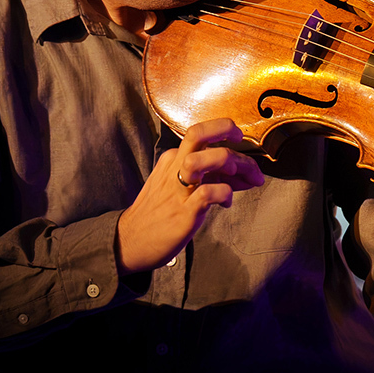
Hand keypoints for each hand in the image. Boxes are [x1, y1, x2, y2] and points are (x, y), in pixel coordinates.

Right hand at [116, 119, 264, 273]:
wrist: (128, 242)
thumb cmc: (159, 215)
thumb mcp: (182, 187)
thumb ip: (212, 177)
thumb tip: (245, 174)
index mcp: (173, 160)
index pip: (205, 139)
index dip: (232, 146)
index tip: (245, 161)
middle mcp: (174, 168)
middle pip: (198, 133)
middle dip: (227, 130)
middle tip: (245, 147)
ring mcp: (178, 189)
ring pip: (202, 159)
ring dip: (228, 162)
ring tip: (237, 177)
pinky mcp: (183, 211)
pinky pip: (208, 193)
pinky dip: (225, 194)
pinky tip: (226, 203)